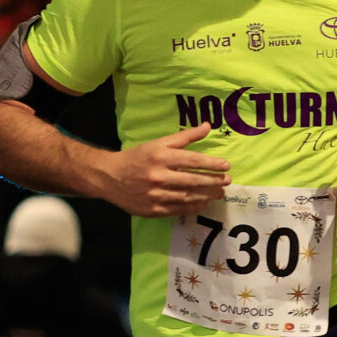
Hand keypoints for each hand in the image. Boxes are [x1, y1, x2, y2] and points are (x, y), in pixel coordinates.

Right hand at [96, 126, 230, 217]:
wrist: (110, 177)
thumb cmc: (137, 157)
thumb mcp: (159, 143)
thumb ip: (185, 137)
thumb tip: (208, 126)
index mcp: (161, 157)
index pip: (192, 161)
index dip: (212, 164)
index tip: (226, 166)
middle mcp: (159, 176)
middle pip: (193, 180)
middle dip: (213, 181)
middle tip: (227, 181)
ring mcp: (156, 195)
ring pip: (188, 197)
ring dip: (207, 195)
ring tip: (219, 193)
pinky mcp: (154, 209)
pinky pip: (179, 209)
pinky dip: (194, 206)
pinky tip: (204, 203)